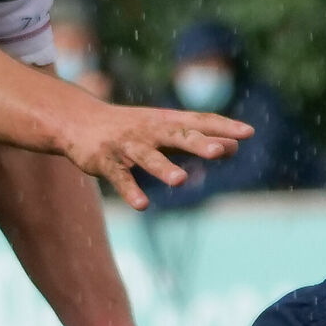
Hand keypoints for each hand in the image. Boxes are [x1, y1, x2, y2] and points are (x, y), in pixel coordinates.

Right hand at [56, 99, 249, 209]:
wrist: (77, 120)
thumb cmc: (132, 127)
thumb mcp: (165, 131)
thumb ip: (197, 140)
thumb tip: (233, 147)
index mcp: (166, 122)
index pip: (199, 121)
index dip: (223, 127)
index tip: (248, 132)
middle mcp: (148, 131)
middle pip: (176, 135)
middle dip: (197, 143)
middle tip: (218, 150)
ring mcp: (126, 146)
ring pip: (147, 157)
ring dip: (163, 168)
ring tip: (180, 181)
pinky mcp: (105, 162)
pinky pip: (120, 178)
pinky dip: (131, 191)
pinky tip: (142, 205)